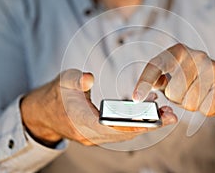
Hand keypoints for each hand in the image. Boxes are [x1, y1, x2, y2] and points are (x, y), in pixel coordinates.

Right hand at [21, 69, 176, 145]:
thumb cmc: (54, 95)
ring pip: (124, 133)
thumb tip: (89, 77)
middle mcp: (91, 135)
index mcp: (82, 122)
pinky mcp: (98, 134)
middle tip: (172, 116)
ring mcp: (94, 137)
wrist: (42, 113)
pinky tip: (147, 111)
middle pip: (125, 133)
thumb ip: (76, 80)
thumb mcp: (63, 81)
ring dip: (145, 124)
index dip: (137, 123)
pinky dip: (135, 123)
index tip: (158, 119)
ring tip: (165, 113)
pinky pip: (120, 131)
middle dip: (149, 125)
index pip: (115, 127)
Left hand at [133, 44, 214, 154]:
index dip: (144, 83)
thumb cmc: (191, 82)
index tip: (137, 98)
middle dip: (176, 98)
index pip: (156, 66)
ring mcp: (212, 68)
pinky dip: (204, 108)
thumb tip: (139, 93)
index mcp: (177, 51)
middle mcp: (195, 55)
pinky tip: (209, 98)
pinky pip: (205, 108)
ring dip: (190, 105)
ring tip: (198, 94)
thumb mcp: (171, 76)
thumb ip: (156, 80)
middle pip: (172, 92)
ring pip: (189, 103)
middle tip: (185, 91)